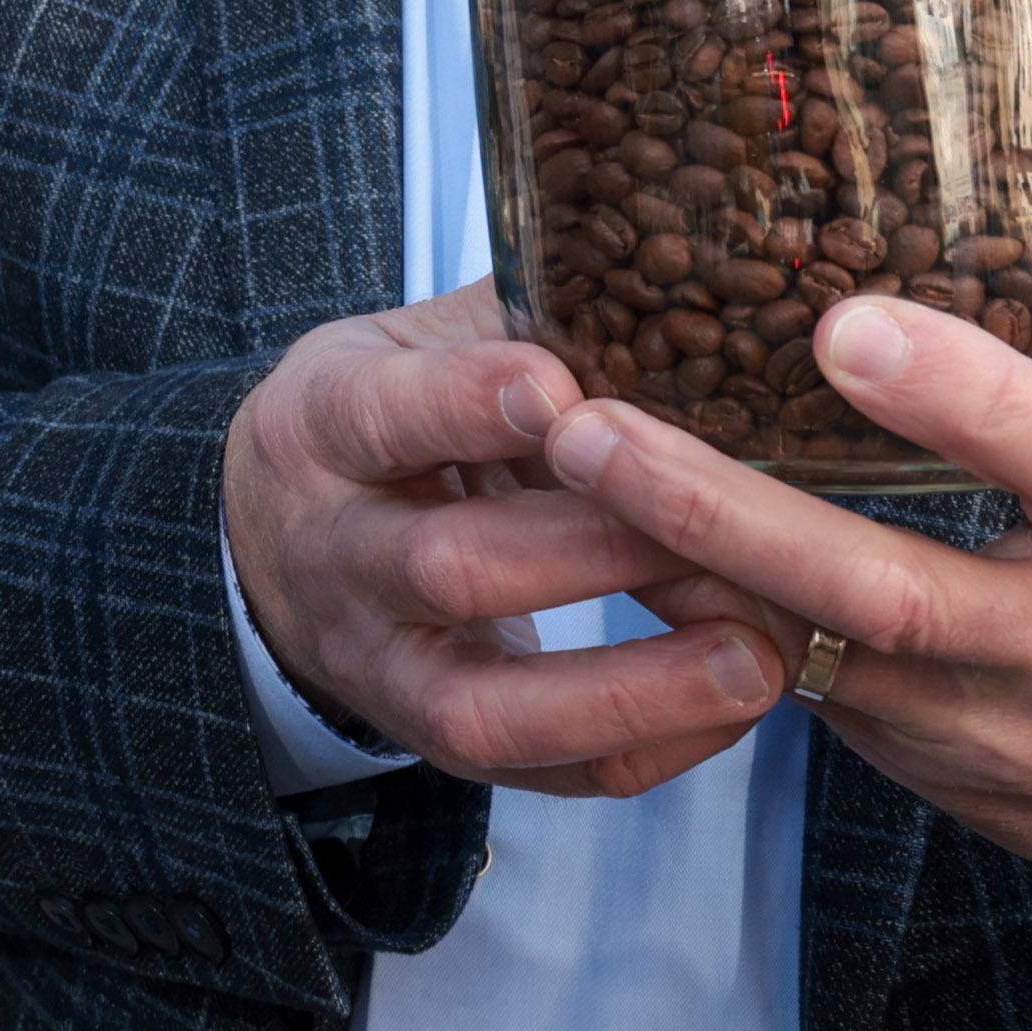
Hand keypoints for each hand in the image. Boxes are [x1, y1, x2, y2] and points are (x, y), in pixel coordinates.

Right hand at [219, 284, 793, 799]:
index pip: (384, 417)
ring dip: (629, 684)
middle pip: (448, 566)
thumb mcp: (412, 342)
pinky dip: (641, 747)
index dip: (469, 407)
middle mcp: (337, 554)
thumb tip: (683, 262)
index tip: (564, 390)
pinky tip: (734, 706)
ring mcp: (381, 662)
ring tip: (752, 656)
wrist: (279, 542)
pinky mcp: (435, 735)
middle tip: (711, 525)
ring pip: (490, 700)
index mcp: (323, 427)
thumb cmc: (389, 417)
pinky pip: (538, 768)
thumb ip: (518, 320)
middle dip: (586, 549)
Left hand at [550, 295, 1031, 993]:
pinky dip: (711, 617)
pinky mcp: (940, 779)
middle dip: (722, 512)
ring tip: (555, 470)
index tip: (850, 321)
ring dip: (677, 569)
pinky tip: (616, 543)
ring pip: (812, 654)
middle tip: (590, 423)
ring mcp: (1000, 735)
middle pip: (884, 591)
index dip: (969, 399)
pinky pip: (809, 690)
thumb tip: (937, 240)